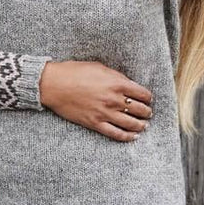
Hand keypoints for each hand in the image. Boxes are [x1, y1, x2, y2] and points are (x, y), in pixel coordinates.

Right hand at [39, 61, 153, 141]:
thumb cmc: (75, 72)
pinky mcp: (95, 123)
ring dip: (141, 125)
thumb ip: (116, 76)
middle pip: (139, 109)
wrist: (55, 84)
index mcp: (117, 83)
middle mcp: (114, 99)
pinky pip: (116, 134)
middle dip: (147, 112)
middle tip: (148, 112)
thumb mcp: (100, 67)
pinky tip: (133, 136)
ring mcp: (105, 113)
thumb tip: (127, 84)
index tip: (148, 98)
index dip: (148, 97)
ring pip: (131, 123)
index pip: (142, 93)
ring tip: (144, 125)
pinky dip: (127, 137)